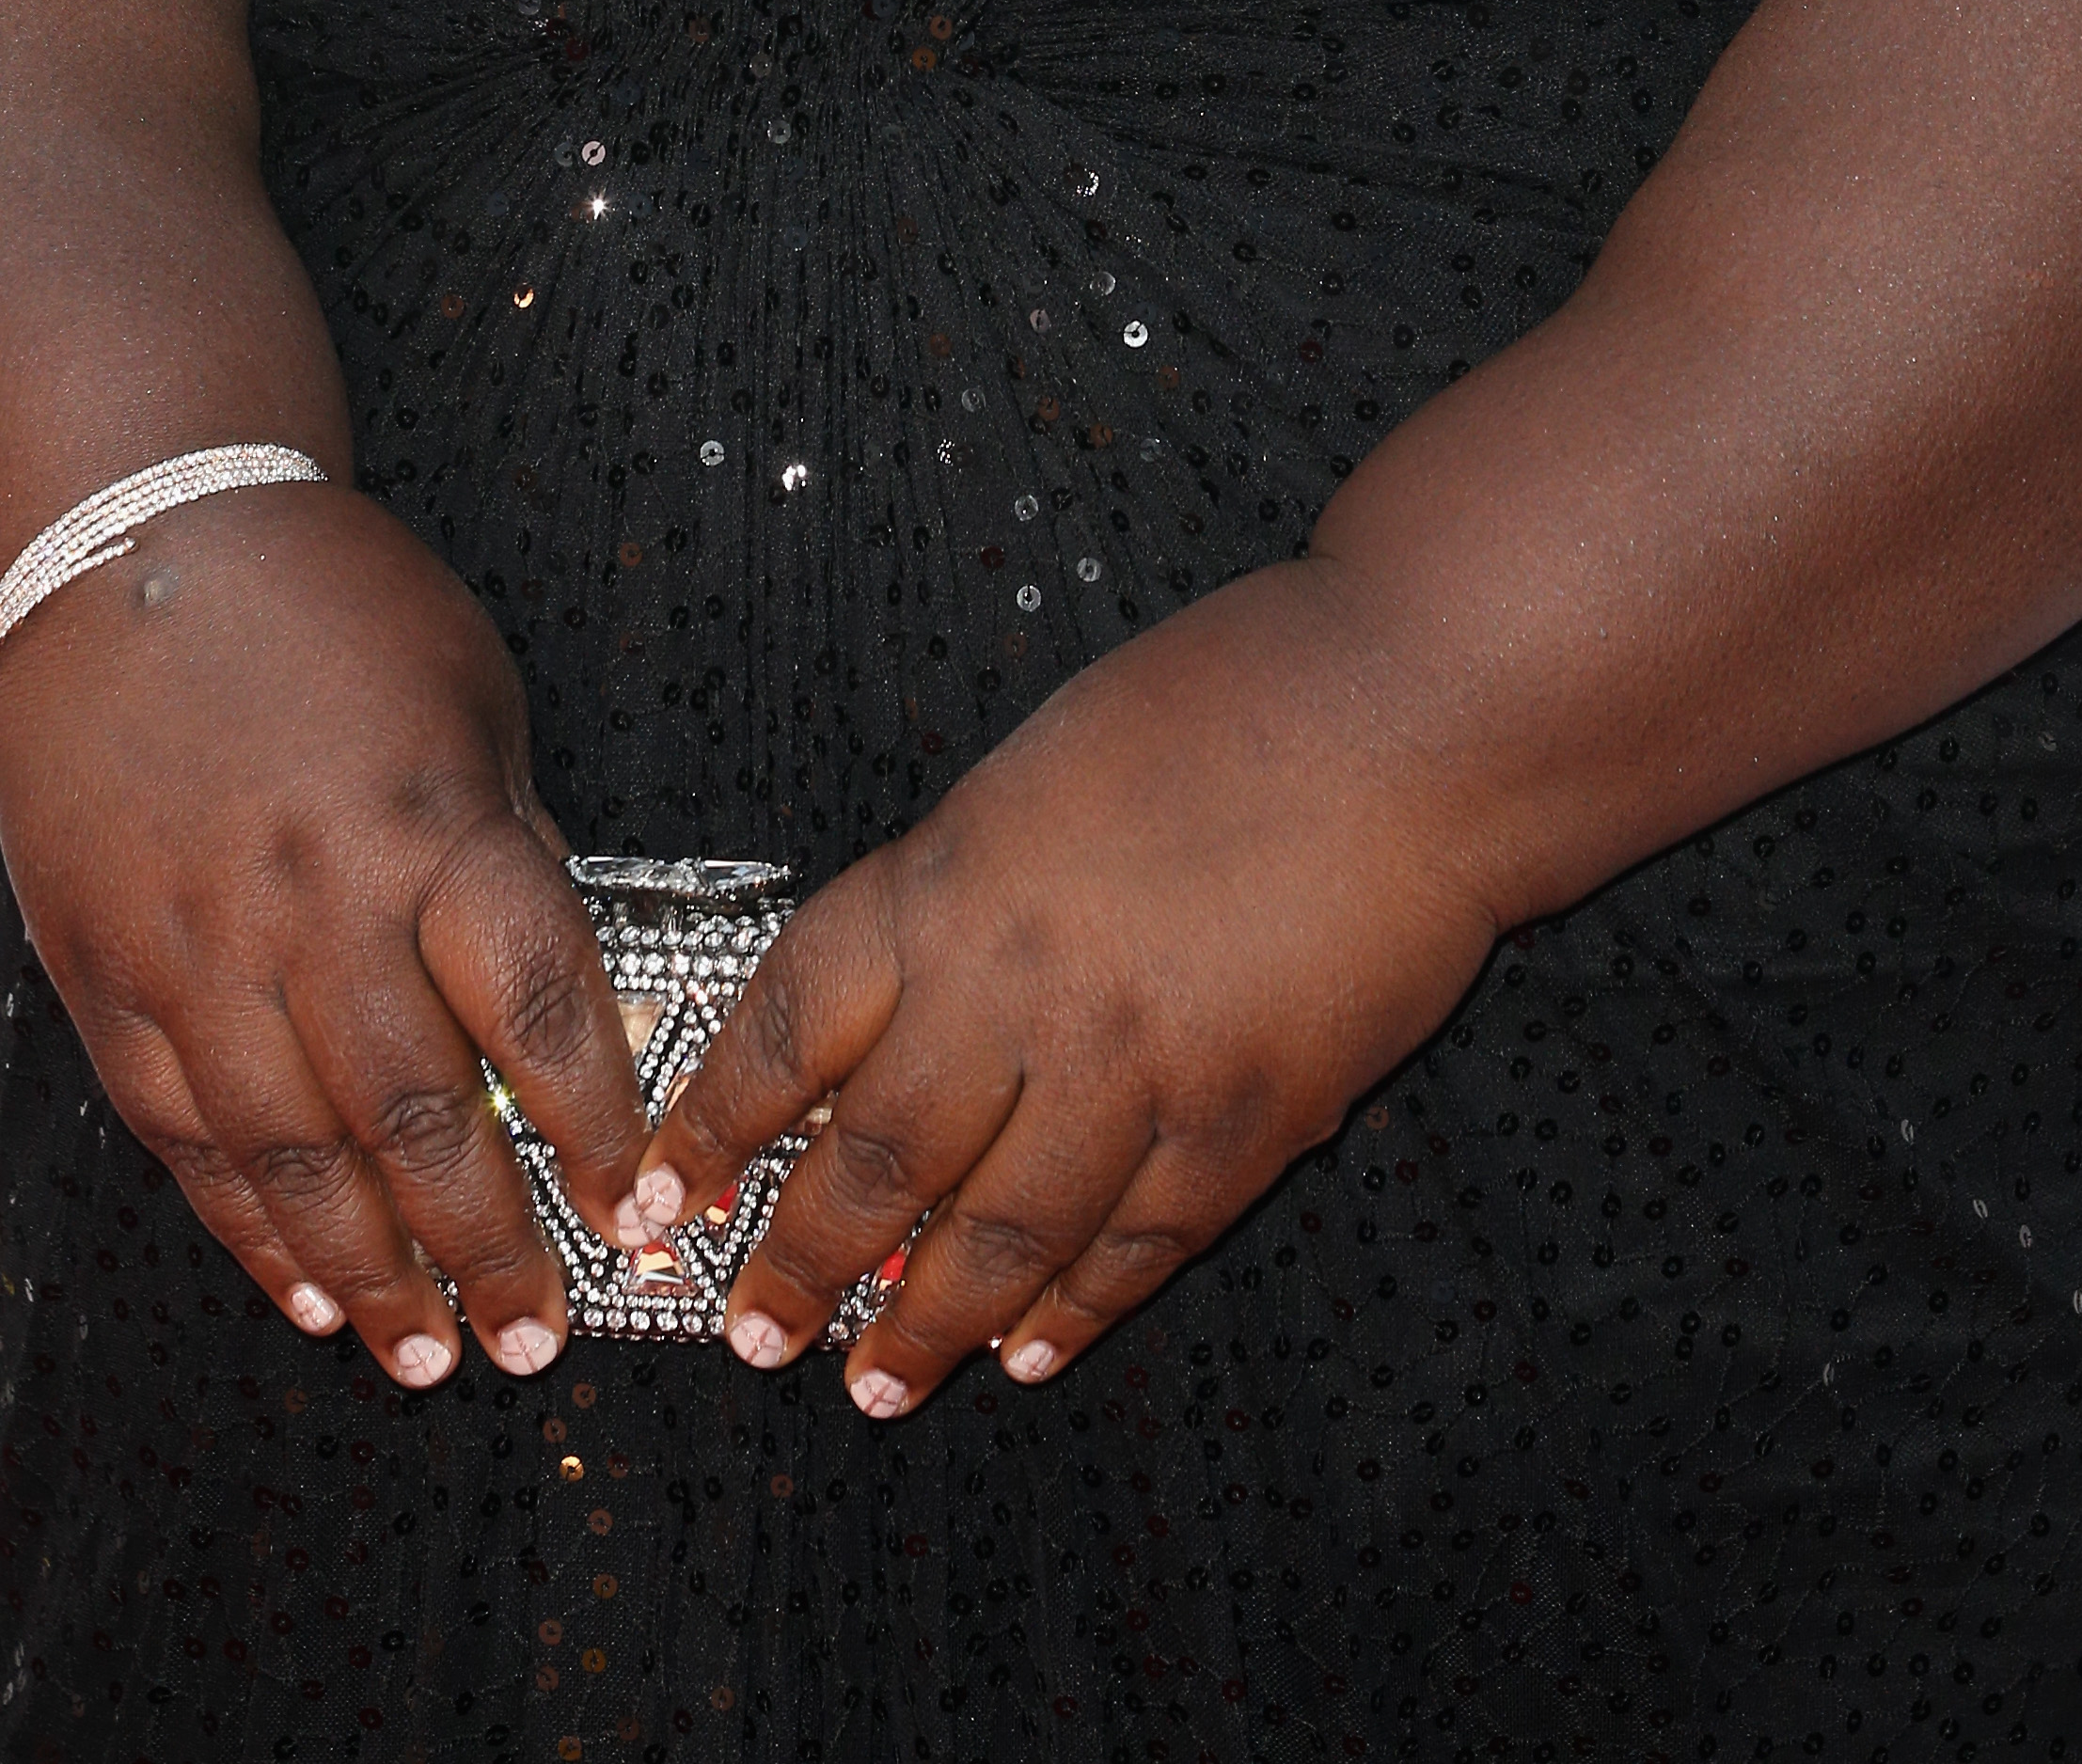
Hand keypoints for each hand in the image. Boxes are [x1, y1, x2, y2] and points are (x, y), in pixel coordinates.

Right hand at [0, 483, 647, 1392]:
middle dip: (488, 1246)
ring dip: (373, 1273)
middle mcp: (315, 901)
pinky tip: (306, 1289)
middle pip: (419, 1115)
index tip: (643, 1215)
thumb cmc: (332, 606)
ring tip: (431, 1355)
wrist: (130, 544)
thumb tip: (554, 1006)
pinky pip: (188, 1133)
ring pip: (297, 1155)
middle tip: (538, 1338)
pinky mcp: (107, 971)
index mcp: (431, 823)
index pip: (540, 1010)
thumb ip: (507, 848)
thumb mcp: (472, 696)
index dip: (597, 1129)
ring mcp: (198, 947)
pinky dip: (249, 1227)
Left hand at [628, 560, 1500, 1416]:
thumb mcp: (1038, 763)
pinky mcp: (1246, 1124)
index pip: (786, 1026)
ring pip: (996, 1239)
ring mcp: (1137, 1073)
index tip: (660, 1195)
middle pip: (873, 1161)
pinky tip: (1032, 1351)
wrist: (1421, 717)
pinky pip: (1134, 1247)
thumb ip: (960, 885)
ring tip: (873, 1384)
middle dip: (797, 1261)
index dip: (712, 1123)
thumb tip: (895, 1002)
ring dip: (922, 1326)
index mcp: (953, 882)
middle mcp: (1022, 993)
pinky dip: (1074, 1310)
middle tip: (750, 1331)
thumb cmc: (1233, 697)